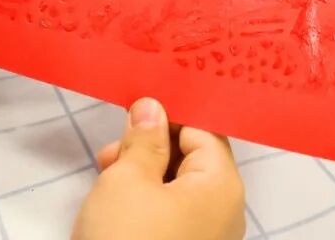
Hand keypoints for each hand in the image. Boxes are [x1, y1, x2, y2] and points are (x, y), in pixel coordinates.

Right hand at [72, 98, 244, 239]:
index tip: (136, 109)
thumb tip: (153, 108)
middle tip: (112, 151)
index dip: (171, 114)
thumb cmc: (126, 239)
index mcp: (223, 184)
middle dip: (152, 147)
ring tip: (107, 177)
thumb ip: (143, 139)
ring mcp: (210, 238)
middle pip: (195, 159)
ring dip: (146, 174)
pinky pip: (175, 216)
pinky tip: (119, 205)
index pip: (205, 129)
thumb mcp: (127, 179)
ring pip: (181, 189)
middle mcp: (227, 210)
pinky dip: (149, 203)